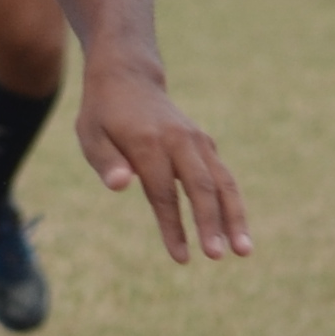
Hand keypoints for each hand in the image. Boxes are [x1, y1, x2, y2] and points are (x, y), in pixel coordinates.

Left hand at [75, 59, 249, 264]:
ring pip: (223, 182)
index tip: (181, 257)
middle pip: (202, 187)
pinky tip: (237, 231)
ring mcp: (197, 141)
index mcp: (148, 142)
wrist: (129, 78)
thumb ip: (106, 161)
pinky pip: (223, 176)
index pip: (163, 193)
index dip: (173, 227)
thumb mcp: (90, 135)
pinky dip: (232, 203)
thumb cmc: (103, 114)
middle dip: (212, 224)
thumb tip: (119, 186)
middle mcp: (179, 141)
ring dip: (235, 217)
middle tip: (218, 256)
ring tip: (244, 251)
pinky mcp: (205, 144)